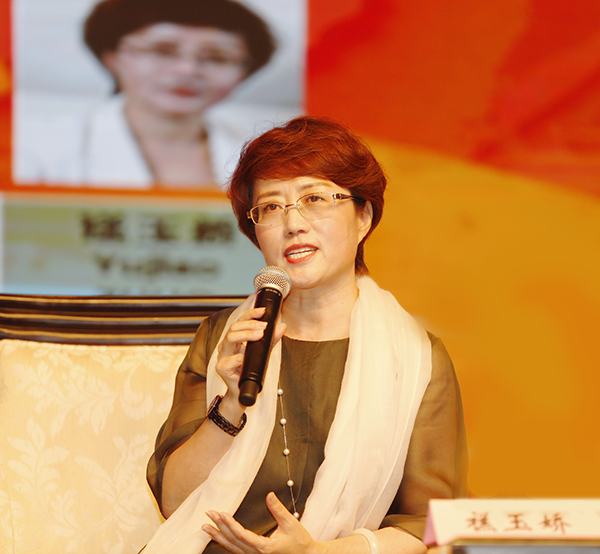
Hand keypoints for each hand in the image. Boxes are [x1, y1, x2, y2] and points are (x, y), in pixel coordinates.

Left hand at [202, 493, 319, 553]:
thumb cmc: (299, 541)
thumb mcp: (290, 523)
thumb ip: (278, 509)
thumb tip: (269, 495)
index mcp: (264, 548)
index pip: (242, 535)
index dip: (230, 524)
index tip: (221, 514)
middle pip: (233, 541)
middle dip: (219, 528)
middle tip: (208, 515)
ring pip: (232, 548)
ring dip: (218, 537)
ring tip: (205, 527)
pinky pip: (236, 551)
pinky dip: (225, 543)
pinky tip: (218, 536)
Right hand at [216, 306, 285, 398]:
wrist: (242, 391)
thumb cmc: (249, 371)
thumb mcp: (262, 353)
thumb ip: (271, 340)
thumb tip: (281, 326)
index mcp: (234, 339)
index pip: (240, 322)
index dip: (250, 314)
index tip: (262, 311)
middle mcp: (226, 346)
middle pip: (234, 327)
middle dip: (250, 324)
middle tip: (264, 326)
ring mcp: (223, 356)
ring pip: (229, 339)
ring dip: (246, 334)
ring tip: (259, 335)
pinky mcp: (222, 369)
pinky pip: (229, 361)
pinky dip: (239, 358)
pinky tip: (245, 357)